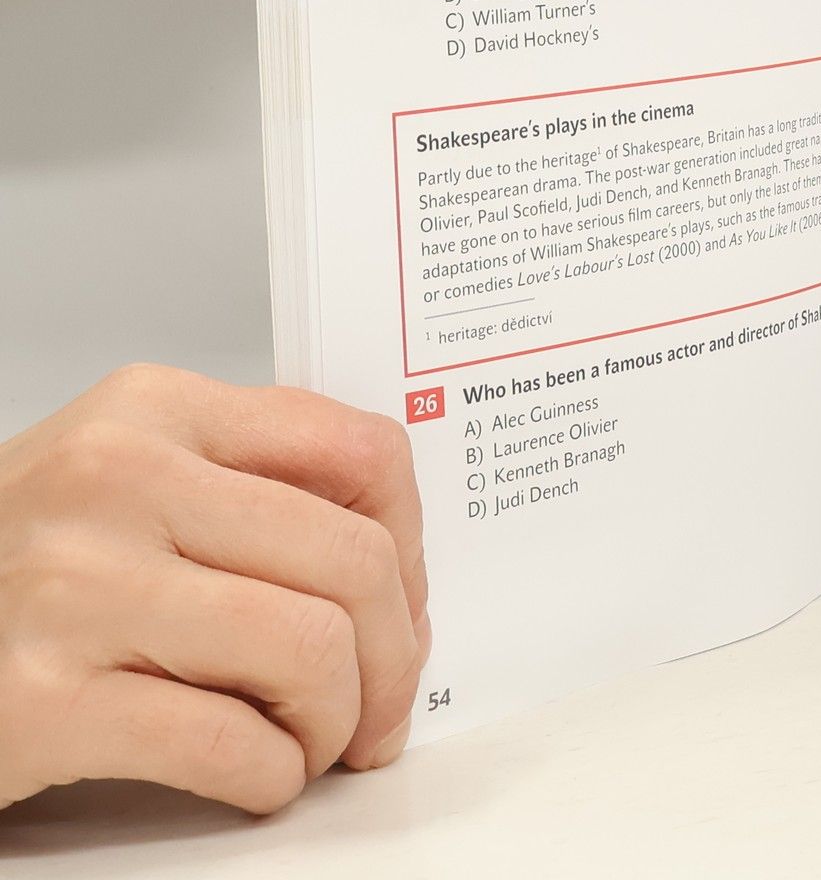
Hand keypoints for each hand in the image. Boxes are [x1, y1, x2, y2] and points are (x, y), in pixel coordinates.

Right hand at [0, 365, 428, 814]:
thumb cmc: (11, 568)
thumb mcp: (122, 479)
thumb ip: (244, 483)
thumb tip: (391, 558)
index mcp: (155, 411)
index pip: (359, 450)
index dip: (413, 545)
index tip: (408, 604)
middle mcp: (118, 481)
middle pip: (352, 561)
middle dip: (394, 654)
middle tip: (381, 704)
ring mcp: (76, 589)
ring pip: (310, 649)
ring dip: (337, 720)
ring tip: (315, 741)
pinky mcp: (42, 702)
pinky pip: (229, 743)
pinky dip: (271, 776)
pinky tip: (257, 774)